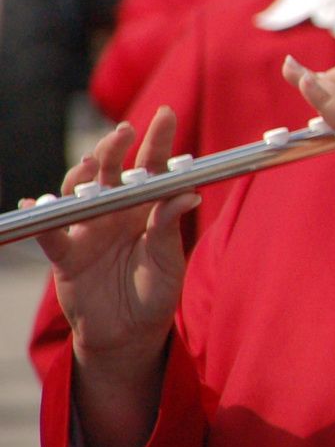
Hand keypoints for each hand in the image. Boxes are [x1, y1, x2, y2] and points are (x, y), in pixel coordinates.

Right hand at [36, 108, 197, 371]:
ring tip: (89, 163)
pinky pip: (50, 233)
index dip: (158, 140)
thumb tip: (188, 195)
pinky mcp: (67, 254)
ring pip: (79, 192)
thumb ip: (169, 229)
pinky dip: (42, 218)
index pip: (153, 168)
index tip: (166, 112)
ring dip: (82, 175)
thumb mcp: (168, 262)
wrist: (130, 334)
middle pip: (111, 171)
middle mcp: (115, 213)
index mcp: (146, 210)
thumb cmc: (156, 294)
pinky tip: (34, 203)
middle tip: (125, 131)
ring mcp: (89, 230)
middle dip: (115, 148)